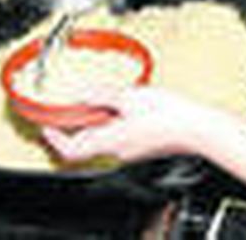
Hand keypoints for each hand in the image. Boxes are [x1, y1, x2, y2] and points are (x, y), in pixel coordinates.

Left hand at [41, 87, 212, 162]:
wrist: (198, 129)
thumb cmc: (170, 116)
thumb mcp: (129, 97)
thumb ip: (102, 96)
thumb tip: (82, 94)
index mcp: (110, 141)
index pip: (71, 149)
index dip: (54, 139)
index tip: (46, 127)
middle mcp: (118, 151)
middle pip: (84, 146)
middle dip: (72, 130)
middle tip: (65, 114)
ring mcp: (131, 151)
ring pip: (101, 141)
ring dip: (92, 125)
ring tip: (92, 105)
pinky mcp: (142, 147)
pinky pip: (117, 138)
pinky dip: (109, 125)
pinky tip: (118, 109)